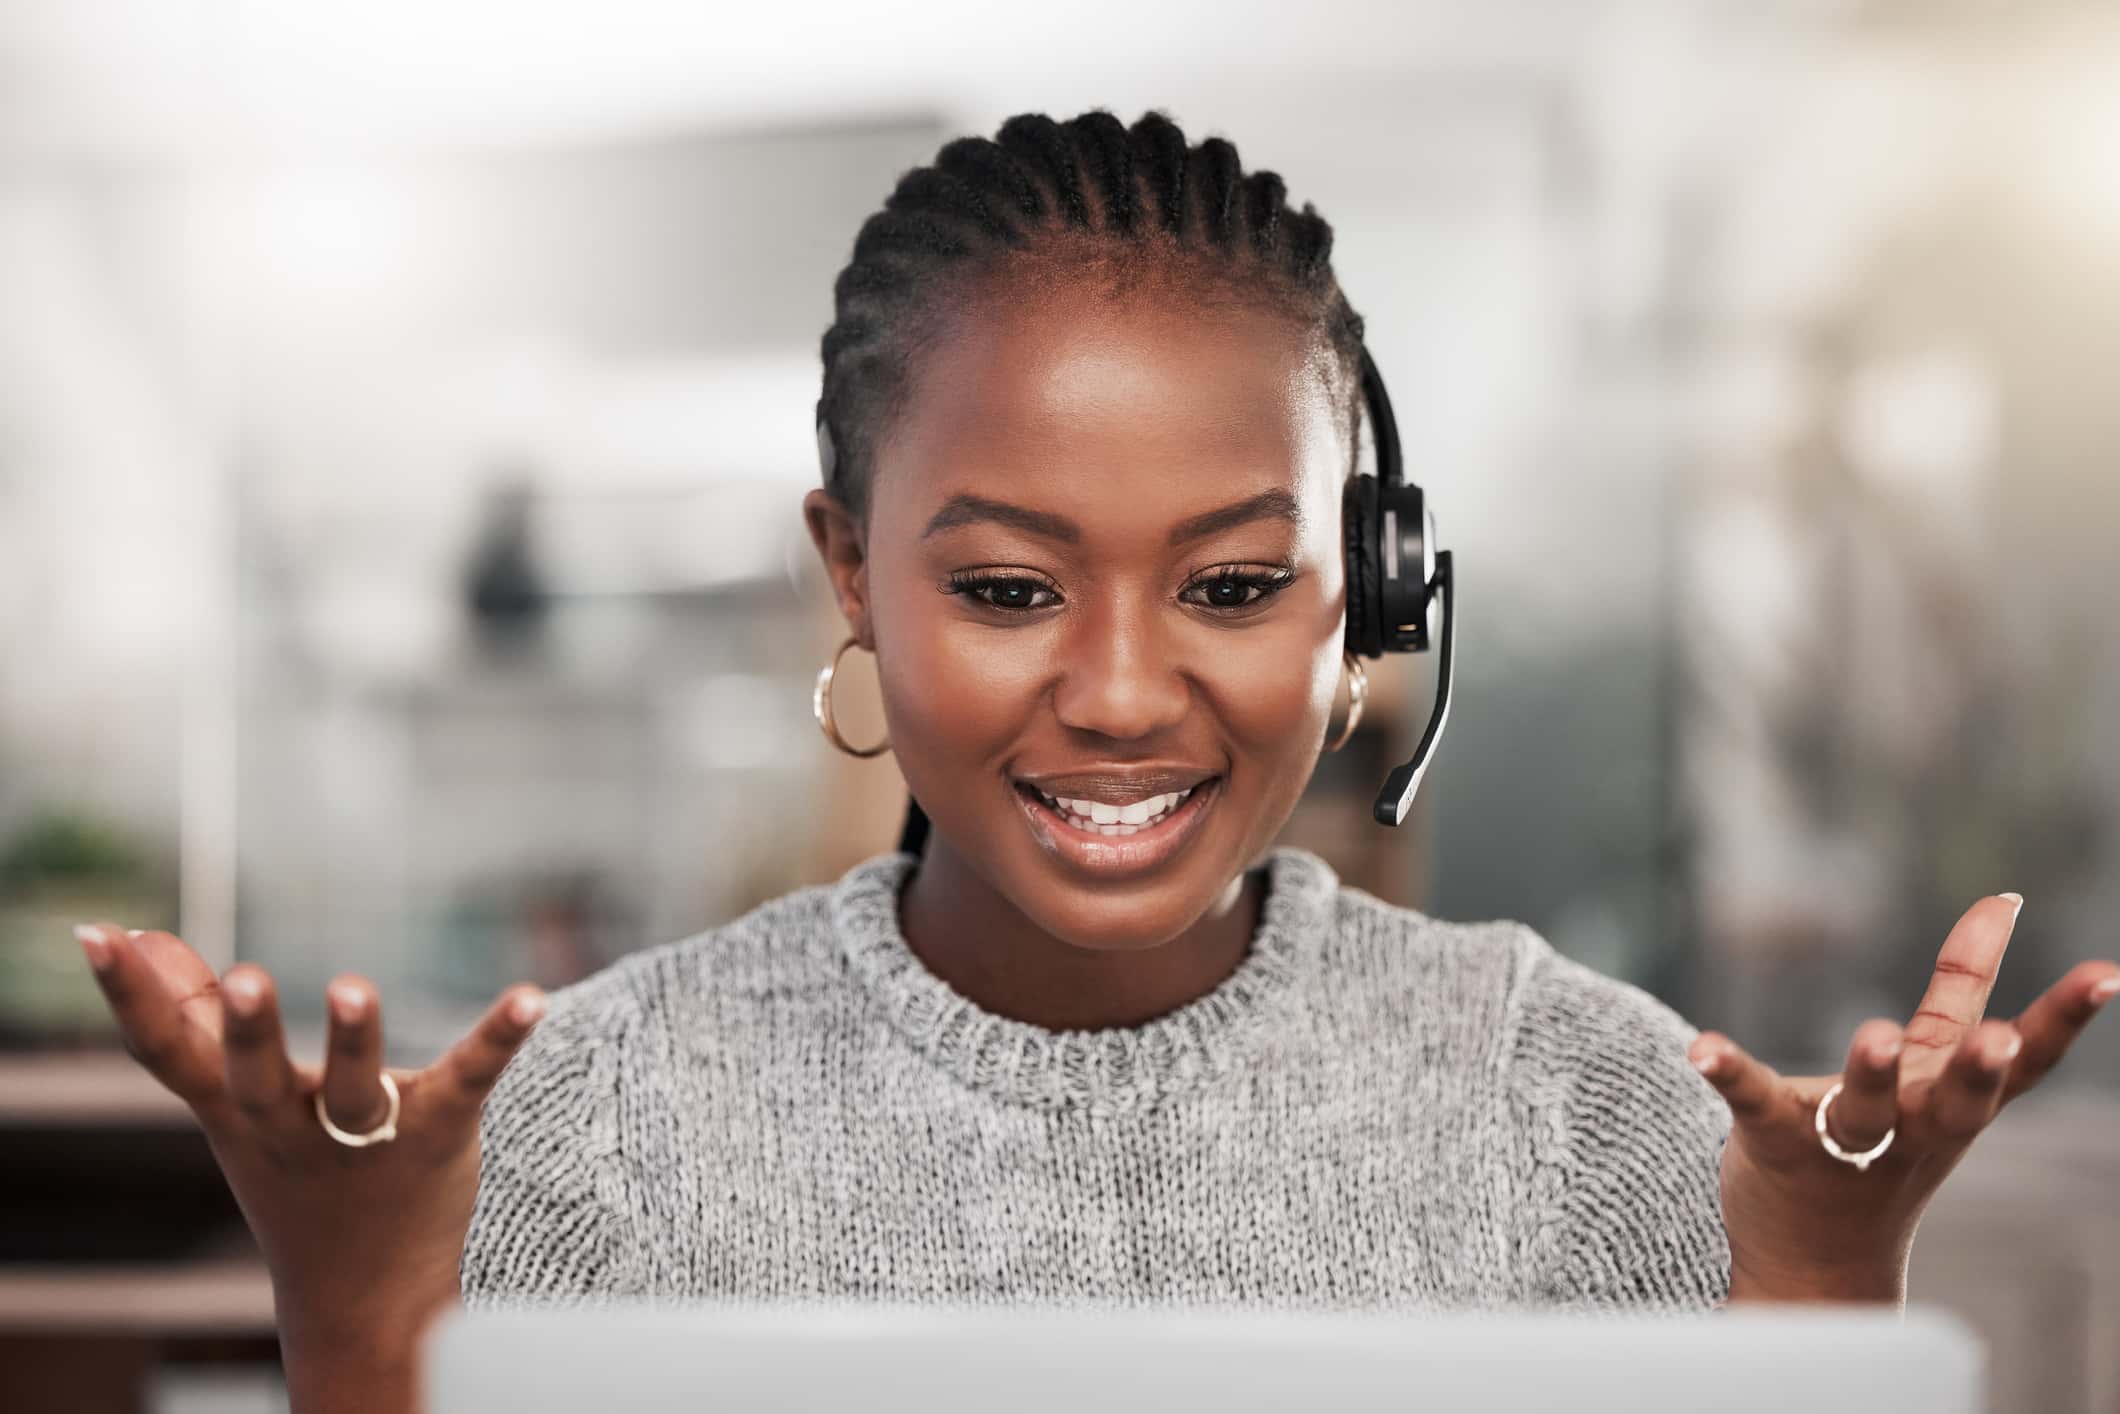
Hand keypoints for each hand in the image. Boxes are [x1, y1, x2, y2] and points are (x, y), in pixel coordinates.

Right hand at [75, 921, 544, 1403]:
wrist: (363, 1295)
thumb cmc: (296, 1177)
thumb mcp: (235, 1107)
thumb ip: (197, 1022)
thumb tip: (141, 937)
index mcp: (233, 1109)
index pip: (167, 1051)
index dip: (129, 997)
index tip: (95, 936)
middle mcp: (288, 1124)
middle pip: (255, 1076)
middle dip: (246, 1030)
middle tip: (248, 978)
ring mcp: (364, 1135)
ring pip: (353, 1089)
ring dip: (351, 1040)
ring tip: (351, 989)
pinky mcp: (438, 1133)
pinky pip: (467, 1079)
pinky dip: (498, 1036)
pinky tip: (529, 997)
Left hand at [1686, 895, 2119, 1303]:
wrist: (1816, 1263)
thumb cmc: (1884, 1146)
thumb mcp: (1930, 1068)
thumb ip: (1960, 992)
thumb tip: (2004, 900)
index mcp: (1950, 1102)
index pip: (2021, 1062)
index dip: (2061, 1019)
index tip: (2104, 975)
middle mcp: (1909, 1127)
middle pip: (1955, 1101)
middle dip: (1978, 1071)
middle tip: (1995, 1040)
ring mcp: (1842, 1142)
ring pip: (1862, 1111)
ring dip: (1871, 1076)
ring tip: (1875, 1035)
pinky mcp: (1774, 1143)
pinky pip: (1754, 1103)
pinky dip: (1729, 1071)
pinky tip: (1702, 1047)